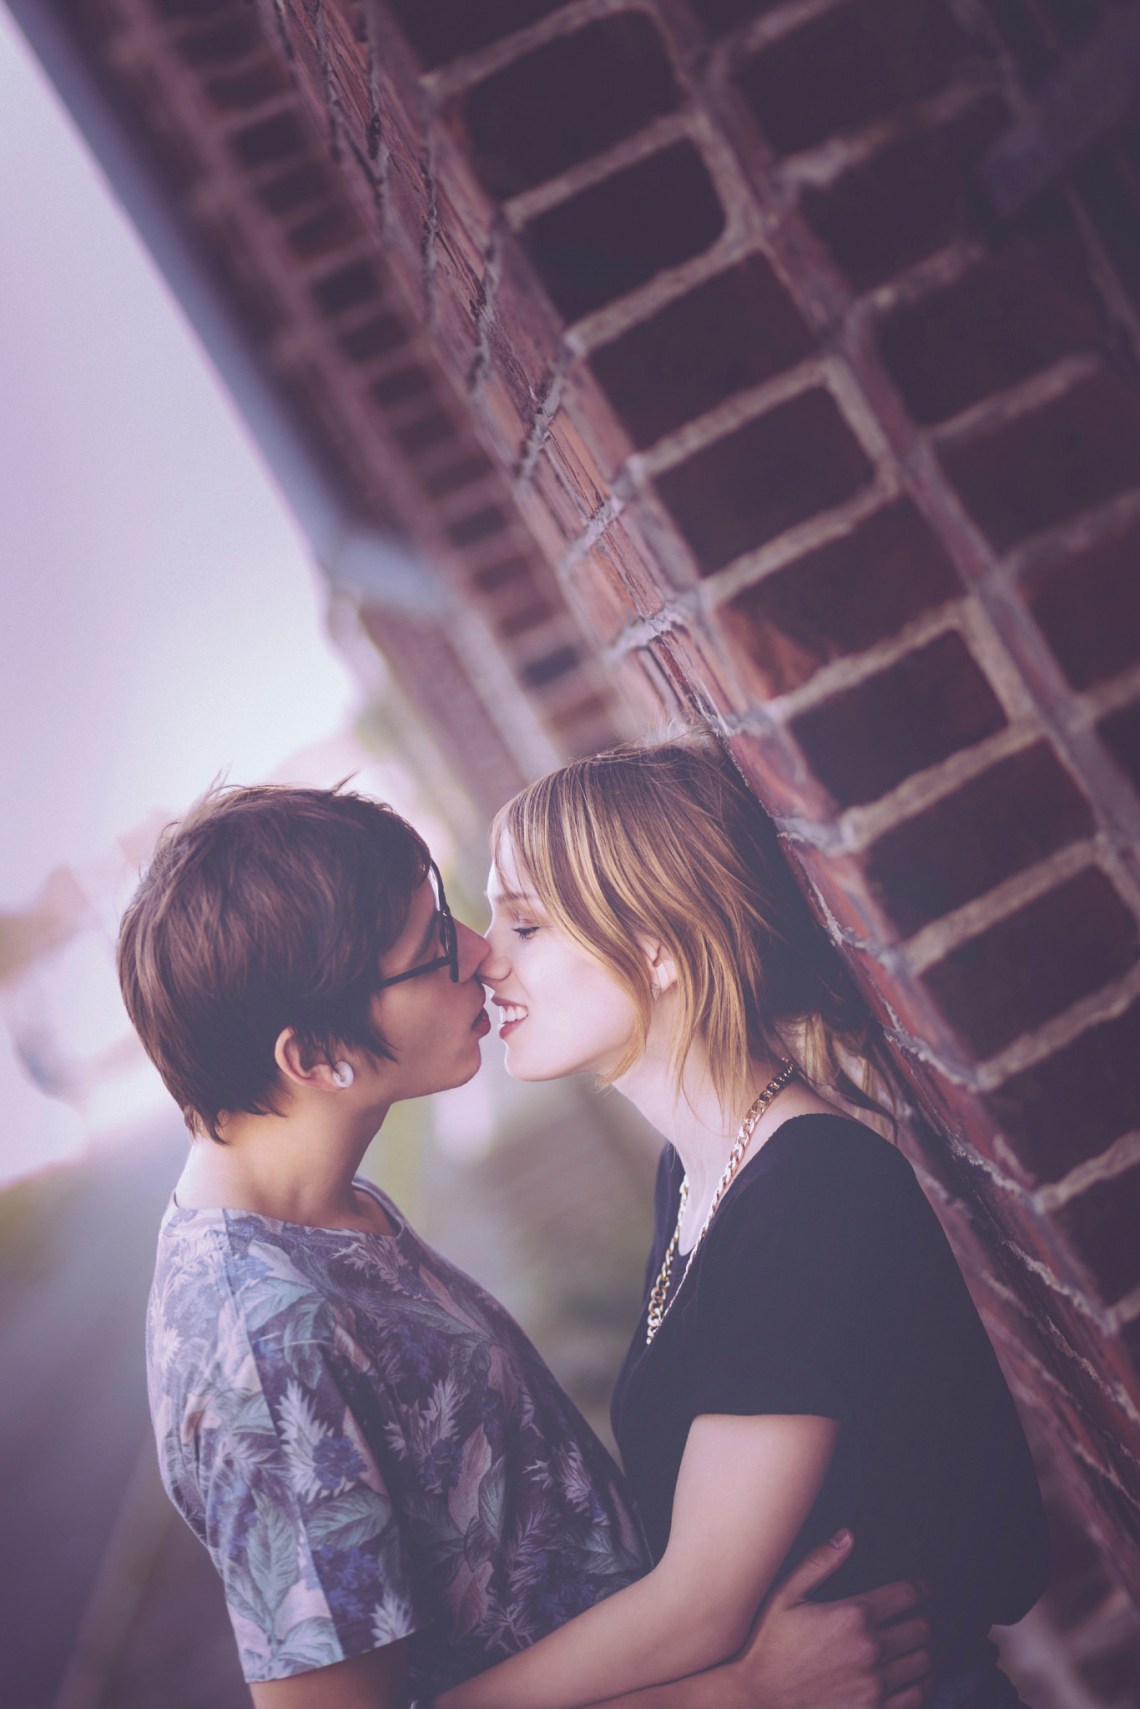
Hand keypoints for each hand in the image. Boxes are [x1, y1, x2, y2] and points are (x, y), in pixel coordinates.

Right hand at [728, 1532, 932, 1708]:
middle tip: (916, 1618)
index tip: (927, 1588)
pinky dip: (919, 1685)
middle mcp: (870, 1650)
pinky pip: (917, 1697)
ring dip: (922, 1652)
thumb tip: (848, 1537)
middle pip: (922, 1629)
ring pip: (924, 1663)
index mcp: (852, 1616)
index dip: (922, 1588)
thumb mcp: (785, 1595)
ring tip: (915, 1647)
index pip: (907, 1595)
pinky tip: (911, 1678)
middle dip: (922, 1619)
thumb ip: (819, 1562)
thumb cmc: (769, 1646)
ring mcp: (875, 1686)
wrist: (758, 1700)